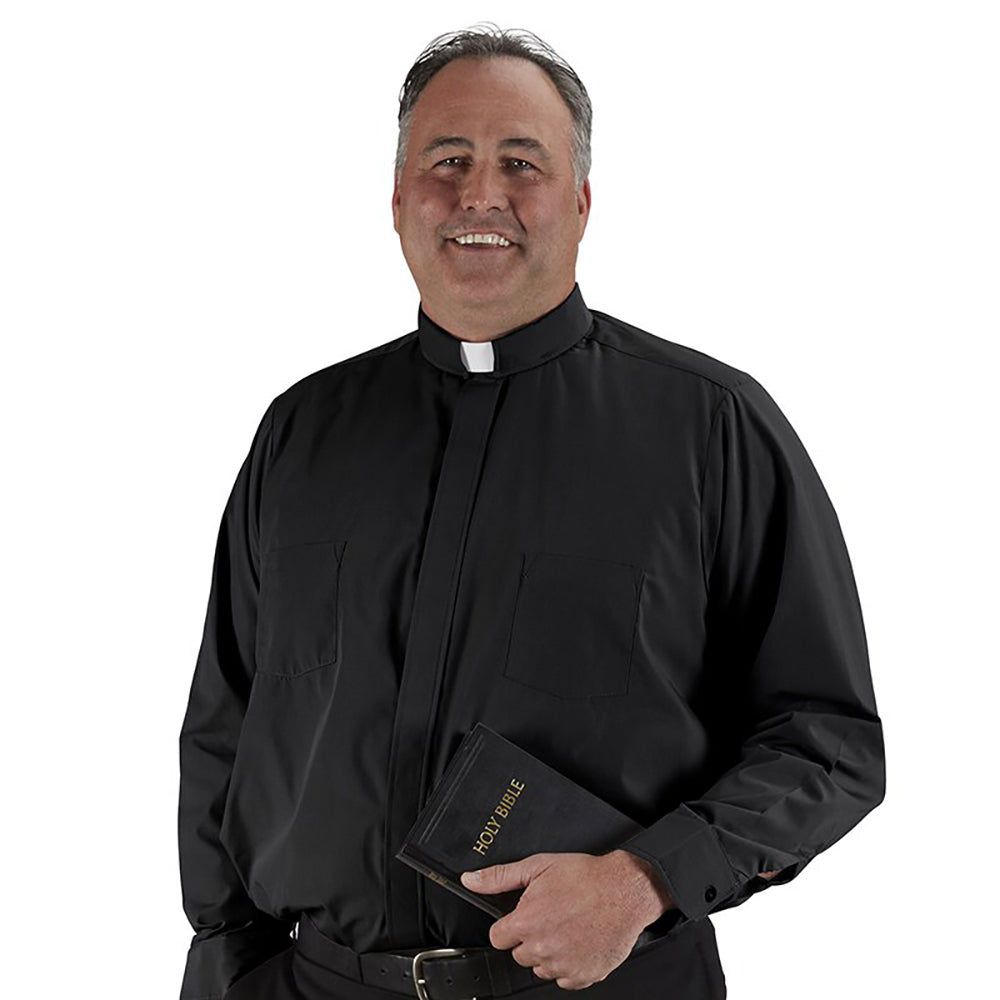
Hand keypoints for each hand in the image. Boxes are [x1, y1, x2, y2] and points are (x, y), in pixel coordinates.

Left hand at [459, 851, 669, 990]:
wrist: (626, 890)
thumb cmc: (586, 876)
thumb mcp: (538, 866)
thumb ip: (500, 876)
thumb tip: (470, 880)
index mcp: (527, 922)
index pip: (498, 937)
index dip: (510, 925)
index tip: (524, 916)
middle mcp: (542, 948)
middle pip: (519, 953)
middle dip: (530, 937)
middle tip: (551, 916)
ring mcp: (563, 965)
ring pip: (541, 967)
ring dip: (548, 951)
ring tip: (567, 926)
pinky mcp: (583, 976)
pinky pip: (564, 978)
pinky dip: (569, 963)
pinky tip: (578, 941)